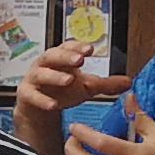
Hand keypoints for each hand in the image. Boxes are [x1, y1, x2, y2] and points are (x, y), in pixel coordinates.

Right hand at [13, 41, 130, 124]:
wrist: (39, 107)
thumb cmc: (62, 91)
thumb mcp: (86, 87)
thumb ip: (106, 85)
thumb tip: (129, 82)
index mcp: (60, 58)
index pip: (68, 47)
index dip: (77, 47)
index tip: (90, 49)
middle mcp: (45, 65)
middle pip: (52, 55)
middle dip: (65, 56)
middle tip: (79, 60)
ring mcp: (33, 79)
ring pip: (41, 74)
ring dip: (54, 76)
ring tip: (68, 80)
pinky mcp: (26, 94)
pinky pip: (31, 95)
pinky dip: (42, 100)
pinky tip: (53, 105)